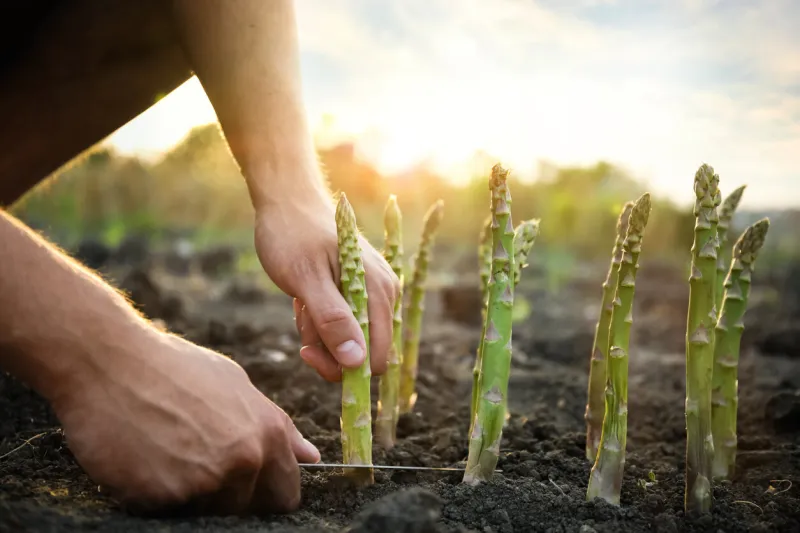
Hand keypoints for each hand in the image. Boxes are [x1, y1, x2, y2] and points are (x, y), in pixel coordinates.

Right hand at [52, 329, 319, 515]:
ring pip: (208, 512)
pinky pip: (167, 511)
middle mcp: (244, 460)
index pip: (285, 495)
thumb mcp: (234, 384)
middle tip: (196, 465)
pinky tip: (143, 459)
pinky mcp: (164, 497)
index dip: (265, 493)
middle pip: (247, 509)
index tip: (245, 484)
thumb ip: (277, 426)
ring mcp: (205, 481)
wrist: (108, 361)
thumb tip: (310, 457)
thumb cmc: (172, 367)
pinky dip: (155, 494)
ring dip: (189, 495)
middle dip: (228, 497)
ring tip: (166, 453)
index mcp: (267, 433)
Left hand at [254, 192, 399, 381]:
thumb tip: (356, 362)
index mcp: (379, 291)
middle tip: (301, 322)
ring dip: (319, 333)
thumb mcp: (305, 280)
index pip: (376, 358)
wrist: (287, 201)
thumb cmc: (292, 236)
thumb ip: (332, 320)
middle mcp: (385, 294)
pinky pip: (342, 325)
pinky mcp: (359, 292)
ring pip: (350, 341)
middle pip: (363, 354)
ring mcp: (373, 292)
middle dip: (327, 348)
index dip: (343, 366)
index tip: (307, 351)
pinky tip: (305, 300)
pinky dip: (319, 321)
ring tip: (301, 303)